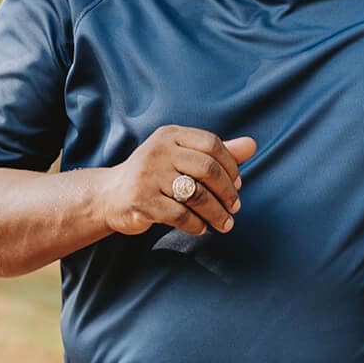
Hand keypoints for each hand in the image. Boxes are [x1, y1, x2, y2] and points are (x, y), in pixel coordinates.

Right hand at [100, 125, 256, 236]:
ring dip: (216, 213)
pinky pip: (180, 214)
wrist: (111, 195)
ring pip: (196, 194)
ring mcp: (148, 175)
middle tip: (235, 208)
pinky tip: (201, 227)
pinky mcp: (141, 200)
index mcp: (170, 135)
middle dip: (227, 192)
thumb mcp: (182, 157)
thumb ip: (216, 153)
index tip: (238, 185)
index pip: (211, 143)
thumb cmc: (155, 175)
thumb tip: (252, 145)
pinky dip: (196, 224)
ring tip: (224, 223)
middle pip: (207, 168)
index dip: (231, 166)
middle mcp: (158, 150)